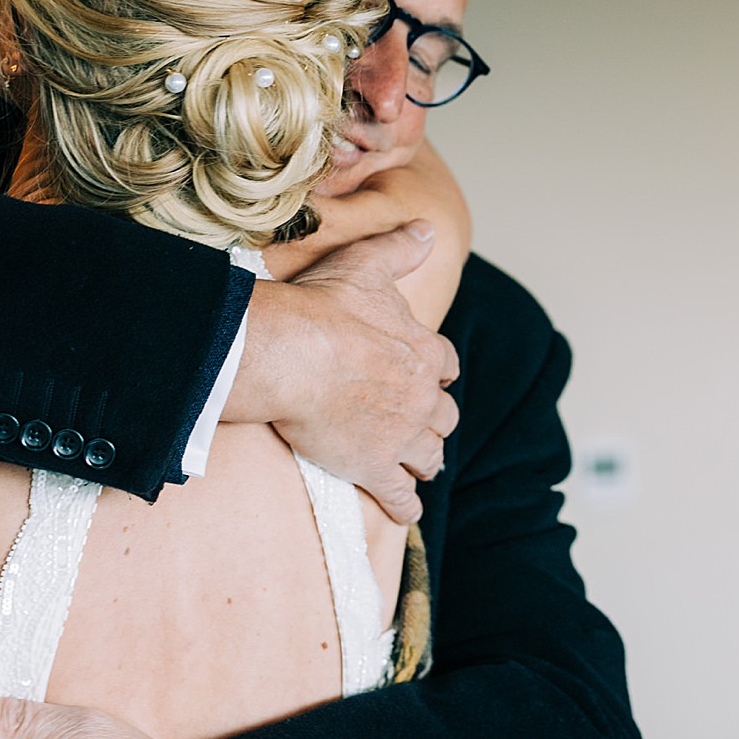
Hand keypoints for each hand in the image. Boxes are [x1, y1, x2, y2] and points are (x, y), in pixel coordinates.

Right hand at [234, 221, 459, 523]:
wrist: (291, 354)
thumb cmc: (324, 308)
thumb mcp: (367, 266)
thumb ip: (400, 248)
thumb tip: (428, 227)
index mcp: (423, 351)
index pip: (446, 367)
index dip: (437, 373)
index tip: (430, 378)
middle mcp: (421, 397)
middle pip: (444, 417)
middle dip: (434, 421)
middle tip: (421, 425)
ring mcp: (402, 436)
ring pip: (430, 457)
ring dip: (425, 461)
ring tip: (418, 465)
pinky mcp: (375, 467)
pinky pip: (402, 497)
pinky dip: (406, 506)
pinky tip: (406, 510)